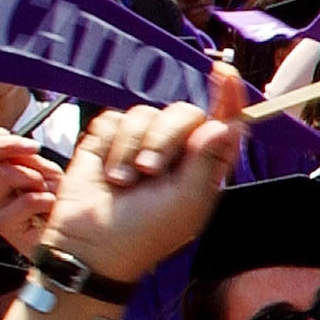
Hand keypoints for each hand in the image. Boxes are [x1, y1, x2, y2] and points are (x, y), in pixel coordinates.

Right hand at [0, 102, 62, 252]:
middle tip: (35, 147)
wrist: (74, 238)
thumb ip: (21, 153)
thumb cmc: (59, 204)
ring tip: (50, 188)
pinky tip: (52, 205)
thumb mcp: (43, 169)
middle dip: (9, 144)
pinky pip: (22, 201)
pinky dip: (43, 199)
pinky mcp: (4, 226)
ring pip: (4, 173)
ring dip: (34, 176)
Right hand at [45, 62, 246, 283]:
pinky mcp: (109, 140)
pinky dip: (111, 146)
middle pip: (183, 112)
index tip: (223, 74)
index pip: (224, 124)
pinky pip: (114, 119)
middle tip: (150, 172)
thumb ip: (208, 162)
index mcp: (205, 167)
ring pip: (145, 114)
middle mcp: (178, 151)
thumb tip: (226, 126)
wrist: (91, 244)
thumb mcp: (186, 203)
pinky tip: (108, 173)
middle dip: (165, 138)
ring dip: (133, 148)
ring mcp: (142, 143)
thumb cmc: (145, 233)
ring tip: (124, 181)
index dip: (228, 98)